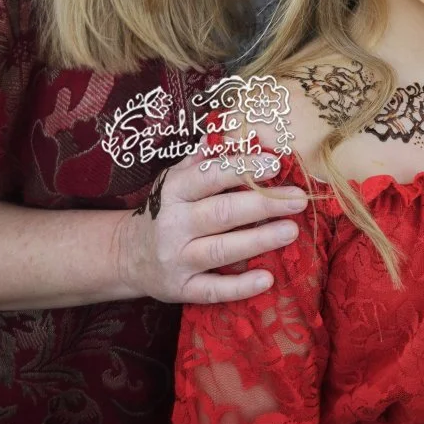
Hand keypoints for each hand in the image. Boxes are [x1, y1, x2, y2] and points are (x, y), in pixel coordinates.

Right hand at [117, 140, 307, 303]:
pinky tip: (267, 278)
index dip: (242, 169)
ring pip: (220, 250)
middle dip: (262, 205)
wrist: (126, 255)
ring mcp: (176, 259)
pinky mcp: (181, 289)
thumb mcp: (174, 179)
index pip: (210, 177)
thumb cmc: (165, 210)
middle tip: (298, 199)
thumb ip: (205, 159)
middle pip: (221, 213)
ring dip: (258, 241)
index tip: (275, 164)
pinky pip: (212, 290)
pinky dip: (239, 286)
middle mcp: (173, 224)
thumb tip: (233, 133)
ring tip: (291, 231)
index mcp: (174, 191)